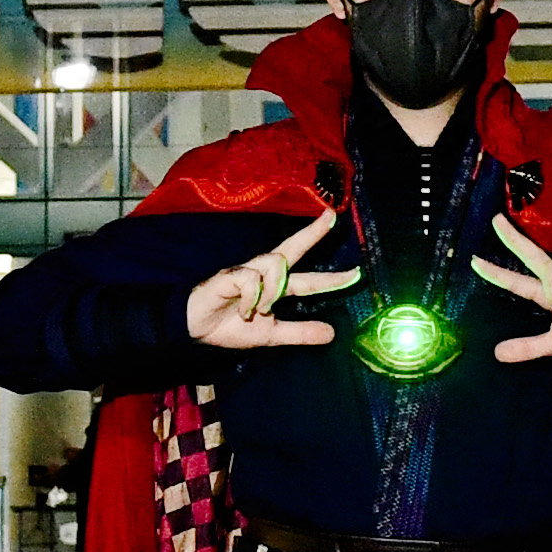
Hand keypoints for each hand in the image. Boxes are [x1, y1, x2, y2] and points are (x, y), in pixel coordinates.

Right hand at [186, 211, 355, 350]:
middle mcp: (263, 273)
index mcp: (274, 286)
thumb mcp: (271, 334)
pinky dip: (253, 298)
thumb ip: (299, 332)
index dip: (332, 278)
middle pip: (292, 248)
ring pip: (274, 263)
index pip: (308, 277)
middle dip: (312, 232)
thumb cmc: (229, 326)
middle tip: (331, 217)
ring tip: (263, 310)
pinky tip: (245, 311)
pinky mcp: (227, 276)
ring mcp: (245, 272)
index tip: (356, 274)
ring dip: (273, 290)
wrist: (195, 331)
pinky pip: (250, 279)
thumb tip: (331, 333)